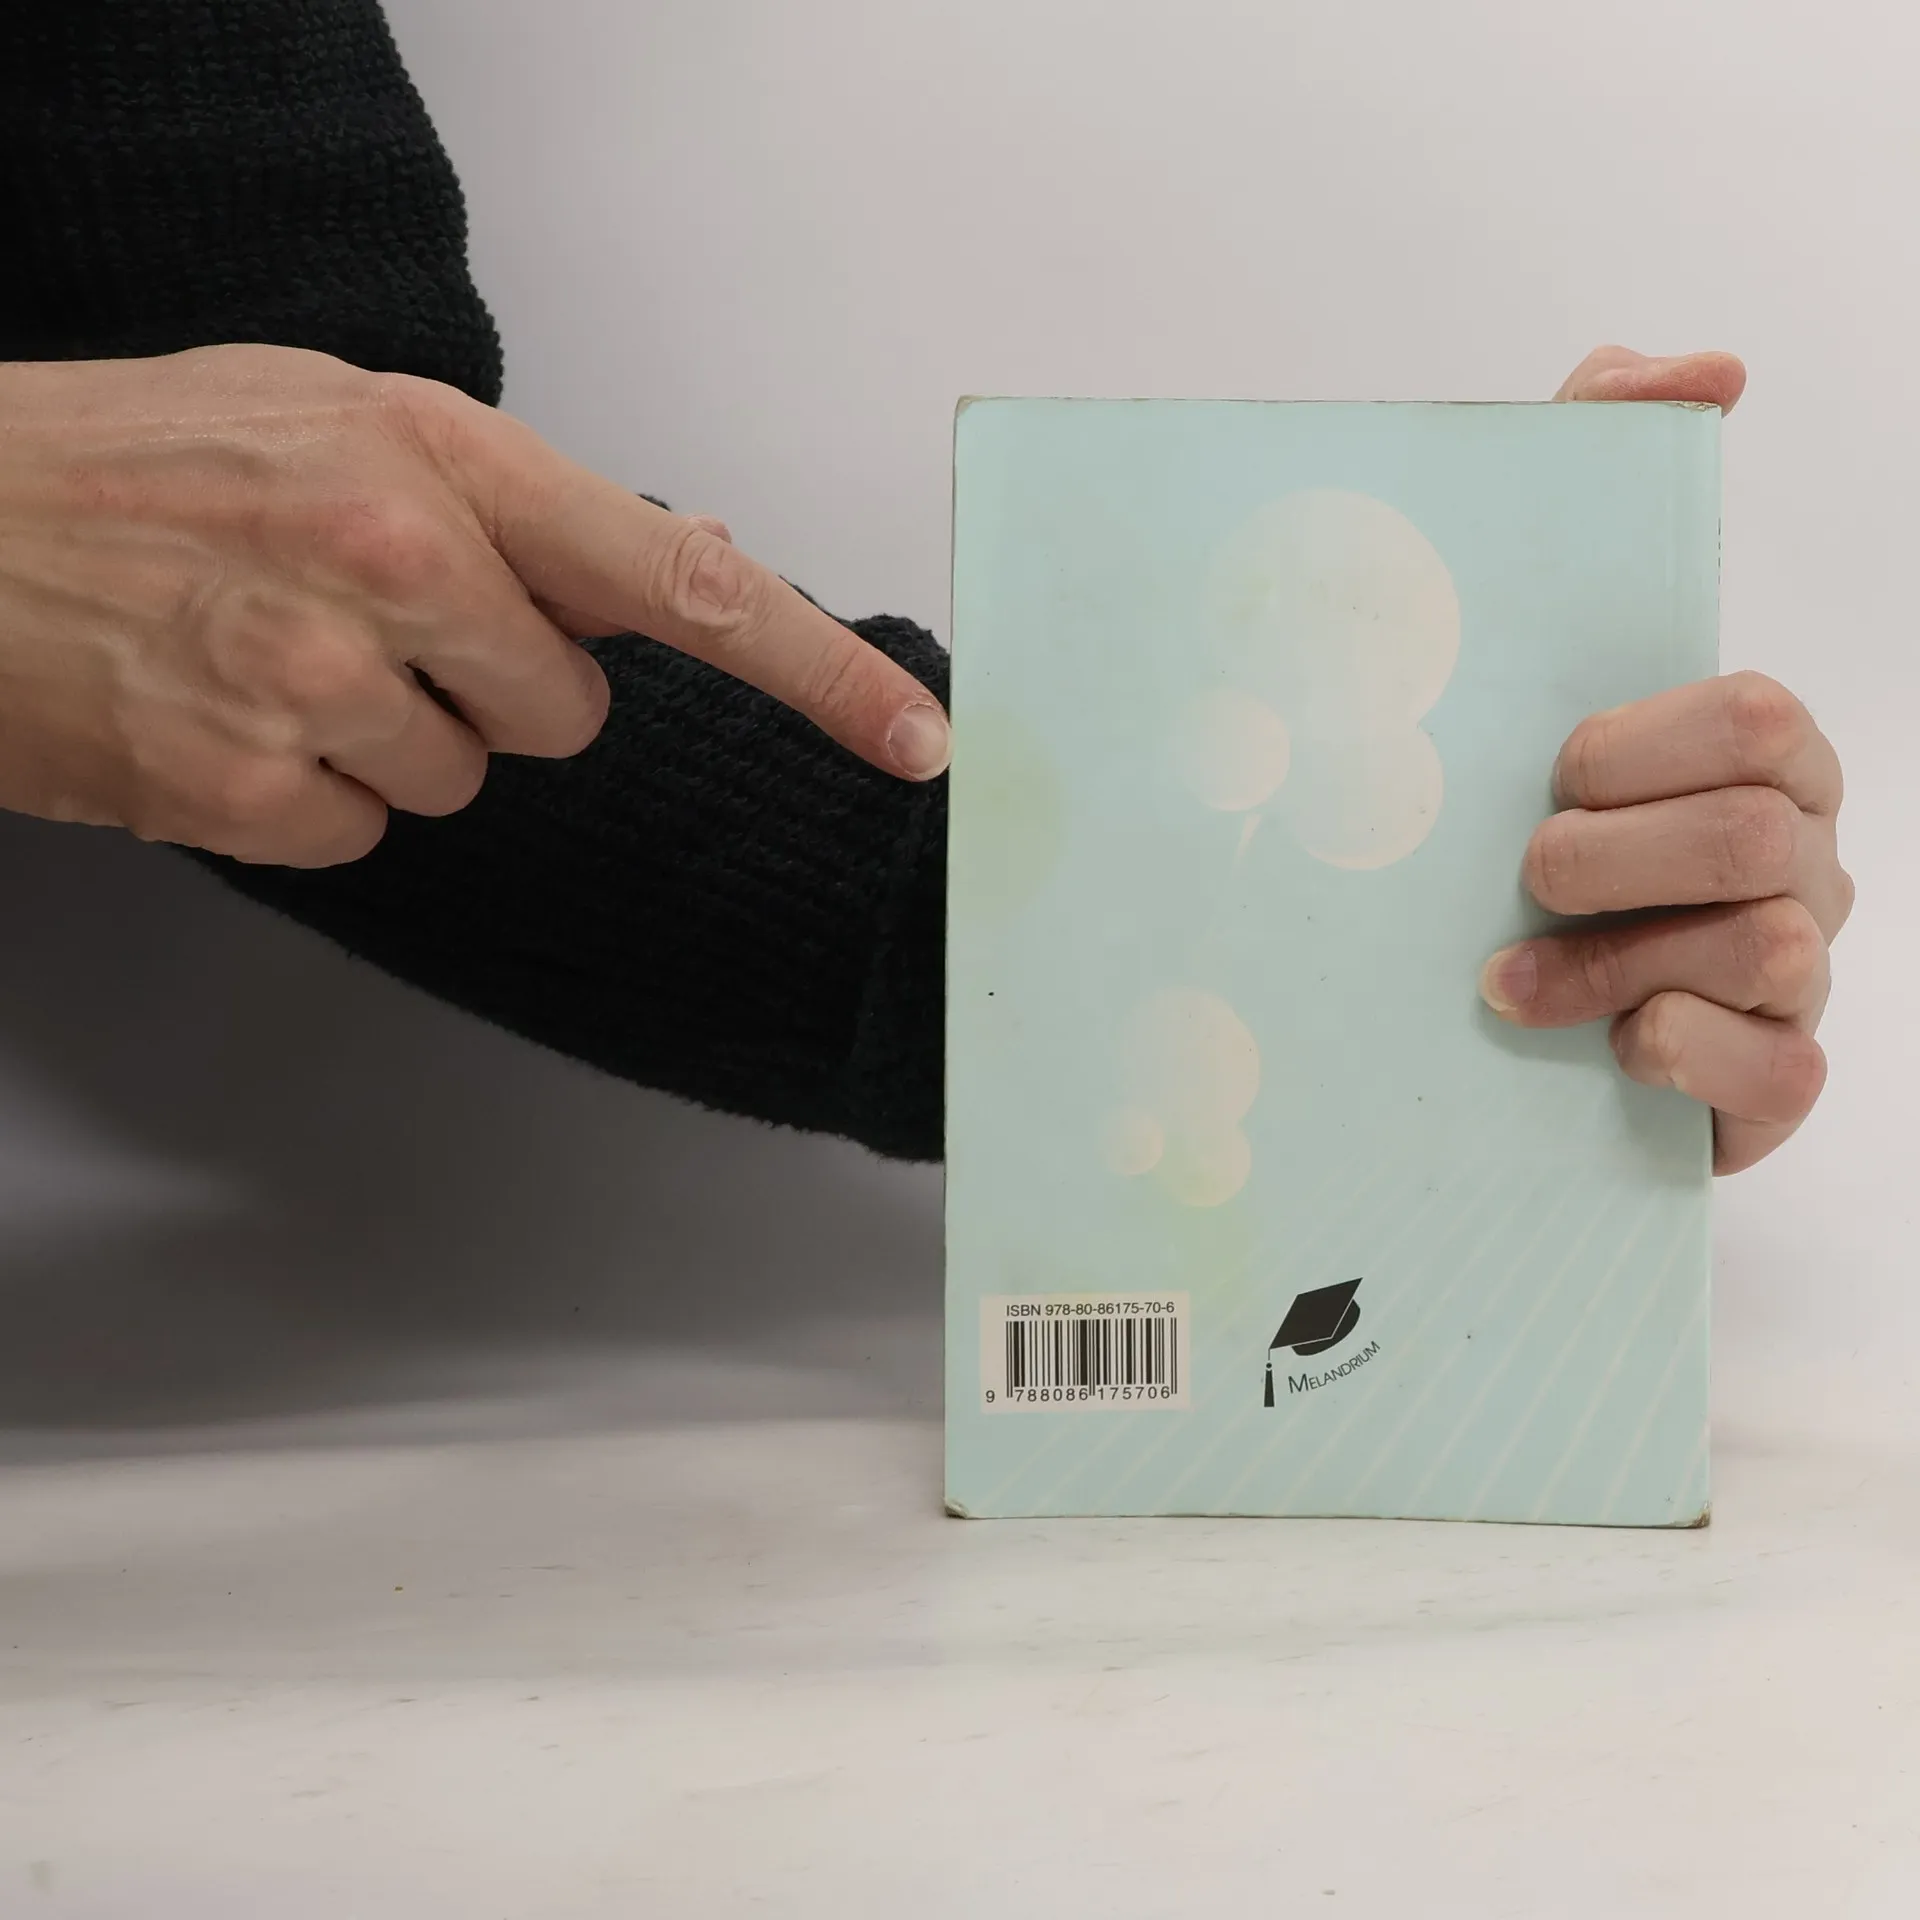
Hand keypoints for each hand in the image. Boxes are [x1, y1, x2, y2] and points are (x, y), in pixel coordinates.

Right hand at [0, 346, 949, 866]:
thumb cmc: (144, 460)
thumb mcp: (341, 419)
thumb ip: (521, 504)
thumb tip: (695, 566)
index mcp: (436, 452)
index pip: (680, 582)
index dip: (816, 671)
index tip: (911, 740)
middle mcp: (392, 558)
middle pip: (566, 712)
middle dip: (493, 686)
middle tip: (366, 623)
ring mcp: (317, 682)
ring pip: (466, 779)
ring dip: (392, 737)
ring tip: (272, 653)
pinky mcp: (251, 790)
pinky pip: (369, 832)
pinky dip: (312, 794)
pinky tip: (226, 714)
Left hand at [1478, 346, 1850, 1173]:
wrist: (1486, 1003)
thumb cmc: (1521, 811)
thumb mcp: (1531, 633)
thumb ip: (1602, 460)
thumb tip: (1706, 365)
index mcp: (1758, 752)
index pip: (1750, 711)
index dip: (1634, 743)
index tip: (1550, 770)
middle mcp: (1800, 853)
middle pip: (1755, 828)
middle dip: (1609, 855)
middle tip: (1520, 873)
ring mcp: (1799, 971)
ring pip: (1768, 947)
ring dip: (1611, 960)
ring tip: (1507, 980)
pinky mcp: (1773, 1080)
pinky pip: (1785, 1071)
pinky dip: (1683, 1053)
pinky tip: (1609, 1047)